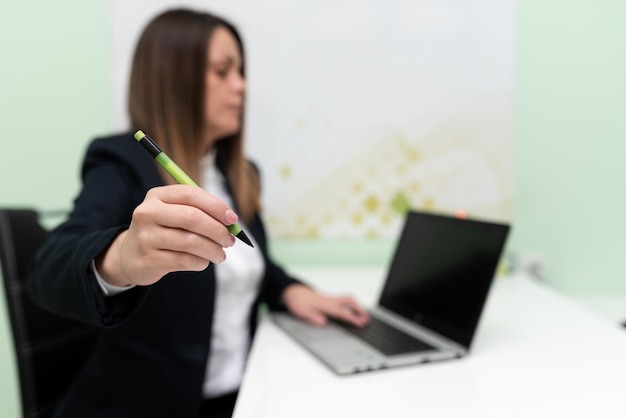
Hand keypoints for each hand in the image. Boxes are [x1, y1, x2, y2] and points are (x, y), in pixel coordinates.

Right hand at [95, 184, 237, 286]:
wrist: (130, 255)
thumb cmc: (164, 229)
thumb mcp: (175, 213)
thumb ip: (201, 212)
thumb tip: (232, 222)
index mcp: (157, 196)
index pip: (191, 194)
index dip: (216, 206)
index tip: (232, 219)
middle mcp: (148, 213)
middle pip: (192, 218)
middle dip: (217, 230)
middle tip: (230, 240)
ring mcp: (146, 237)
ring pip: (191, 242)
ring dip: (213, 249)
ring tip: (220, 254)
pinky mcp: (148, 260)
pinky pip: (185, 260)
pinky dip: (201, 262)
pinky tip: (203, 261)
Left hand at [281, 284, 369, 326]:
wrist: (293, 292)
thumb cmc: (297, 301)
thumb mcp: (302, 311)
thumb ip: (312, 317)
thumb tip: (322, 322)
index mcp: (325, 305)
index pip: (342, 312)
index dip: (352, 318)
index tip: (361, 323)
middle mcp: (330, 300)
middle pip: (349, 301)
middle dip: (360, 309)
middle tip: (367, 318)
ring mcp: (330, 299)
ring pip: (348, 299)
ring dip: (357, 306)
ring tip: (363, 315)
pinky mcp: (329, 300)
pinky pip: (344, 300)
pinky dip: (351, 305)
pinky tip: (352, 311)